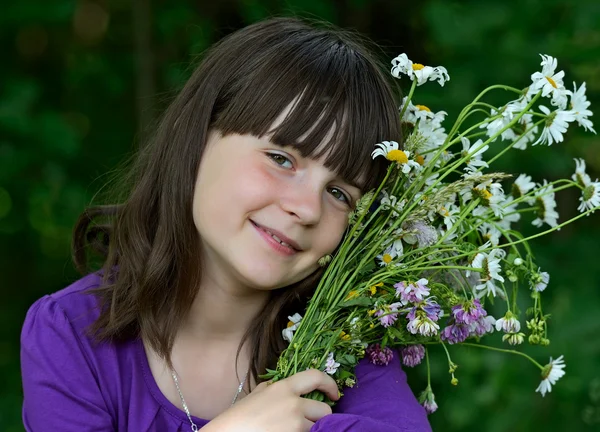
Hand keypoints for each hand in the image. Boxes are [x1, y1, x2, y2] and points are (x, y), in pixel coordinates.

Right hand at [202, 368, 339, 431]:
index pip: (315, 376)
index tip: (335, 394)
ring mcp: (294, 424)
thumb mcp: (256, 394)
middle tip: (310, 422)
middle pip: (324, 410)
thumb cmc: (238, 417)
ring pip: (317, 428)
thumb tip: (280, 385)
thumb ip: (272, 388)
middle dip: (320, 417)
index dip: (330, 384)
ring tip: (293, 430)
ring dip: (310, 430)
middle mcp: (293, 404)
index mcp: (283, 388)